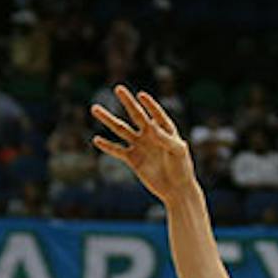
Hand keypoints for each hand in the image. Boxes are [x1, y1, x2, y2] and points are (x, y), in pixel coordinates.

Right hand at [91, 85, 195, 201]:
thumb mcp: (178, 152)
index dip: (150, 104)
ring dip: (108, 119)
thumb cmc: (182, 169)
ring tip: (95, 108)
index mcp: (165, 129)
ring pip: (122, 129)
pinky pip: (118, 150)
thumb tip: (150, 127)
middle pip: (136, 115)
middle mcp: (151, 134)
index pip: (156, 113)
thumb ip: (165, 139)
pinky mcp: (133, 159)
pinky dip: (107, 146)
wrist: (176, 190)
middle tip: (118, 88)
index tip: (141, 95)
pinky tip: (96, 139)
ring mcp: (141, 146)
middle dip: (127, 102)